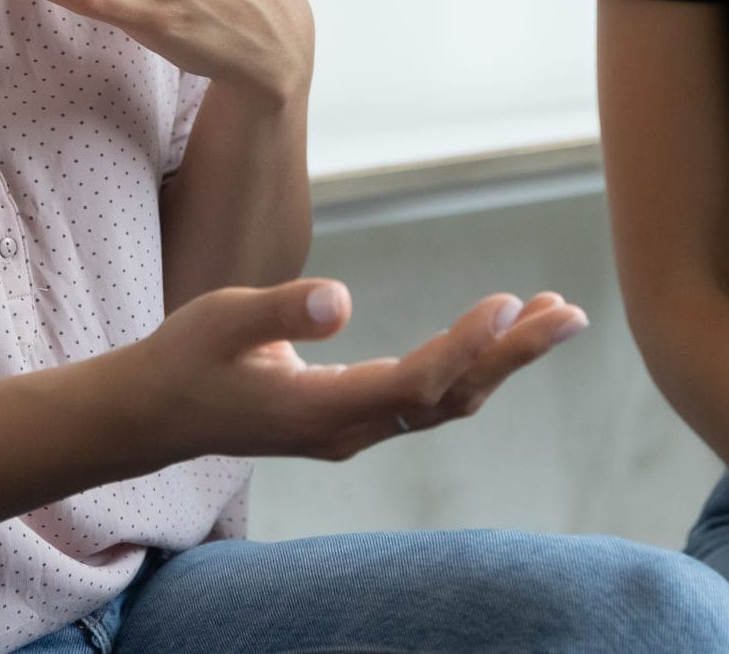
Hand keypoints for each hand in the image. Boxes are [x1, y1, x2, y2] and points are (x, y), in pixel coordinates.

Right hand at [97, 279, 588, 472]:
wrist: (157, 413)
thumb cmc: (186, 359)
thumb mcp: (221, 321)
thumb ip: (280, 310)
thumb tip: (341, 299)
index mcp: (320, 410)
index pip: (415, 384)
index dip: (465, 347)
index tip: (507, 304)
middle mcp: (349, 429)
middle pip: (451, 398)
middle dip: (513, 356)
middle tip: (571, 313)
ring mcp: (354, 429)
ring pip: (446, 401)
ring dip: (502, 360)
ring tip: (552, 315)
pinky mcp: (352, 418)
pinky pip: (428, 398)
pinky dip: (470, 364)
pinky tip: (496, 336)